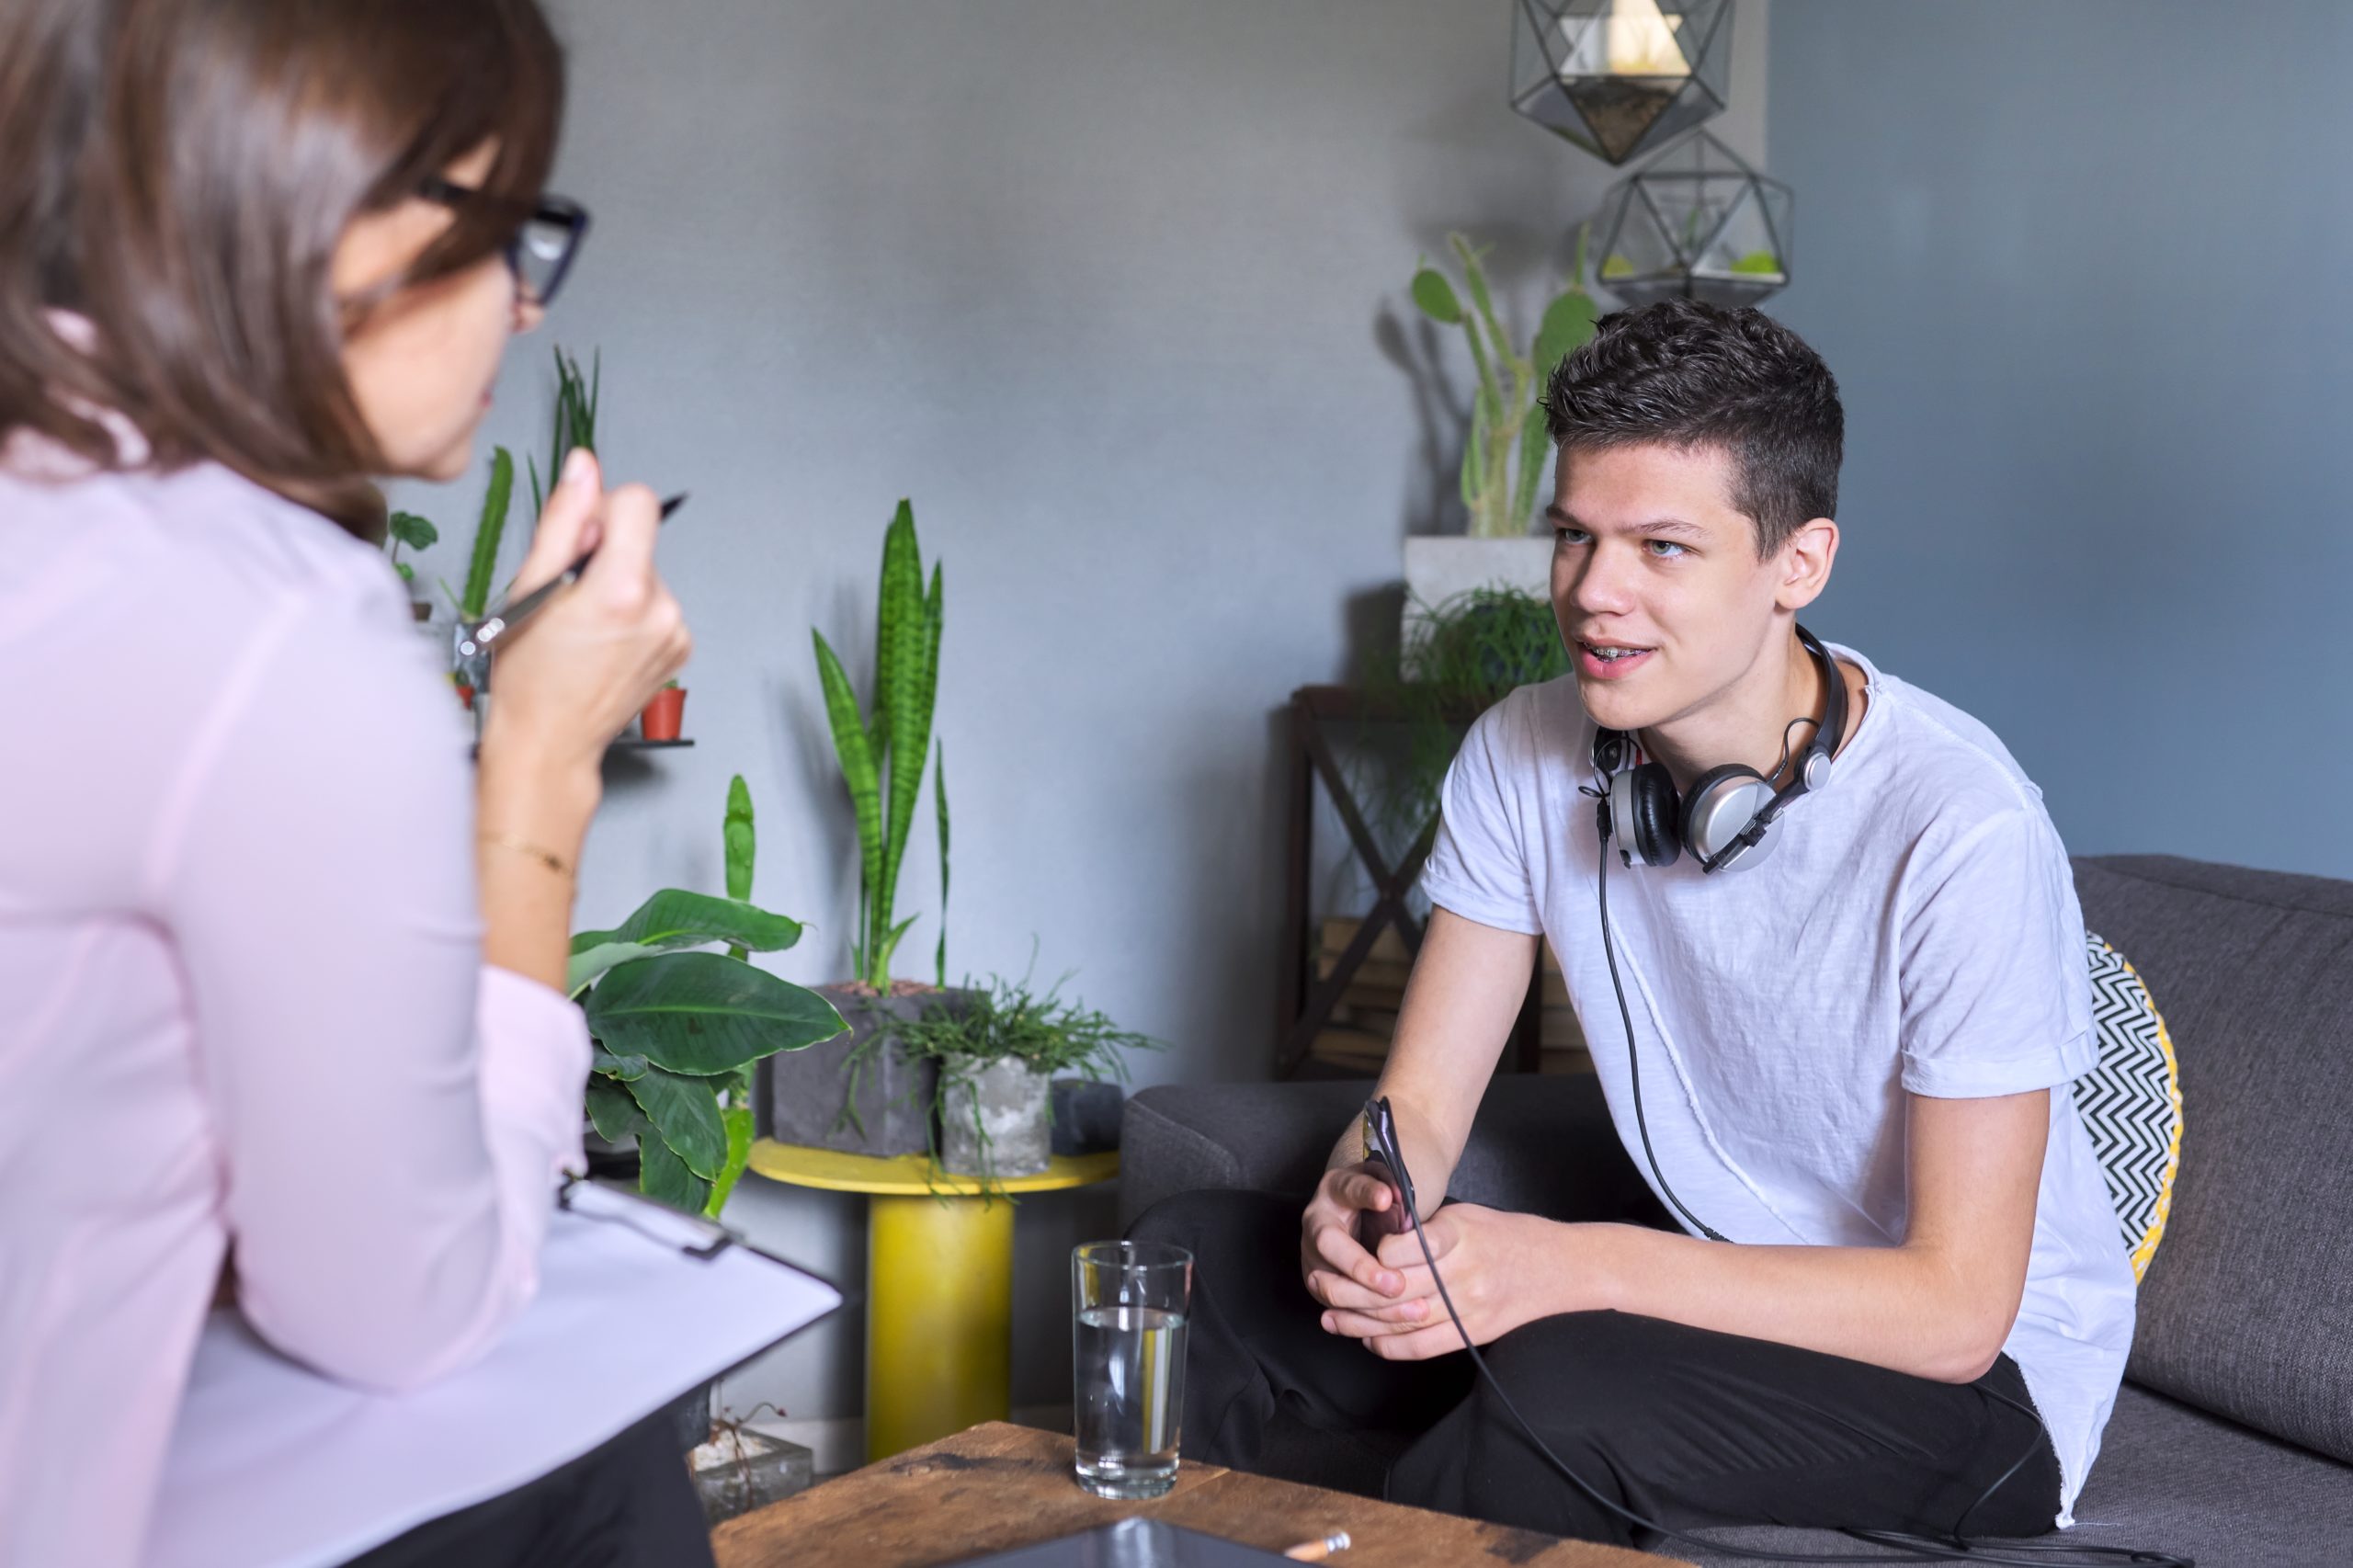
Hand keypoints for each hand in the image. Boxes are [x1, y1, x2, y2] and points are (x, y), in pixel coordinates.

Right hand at [479, 451, 691, 810]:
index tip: (577, 544)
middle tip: (567, 599)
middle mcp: (662, 611)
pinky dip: (631, 613)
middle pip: (640, 540)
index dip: (602, 512)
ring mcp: (676, 633)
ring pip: (646, 573)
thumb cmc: (529, 675)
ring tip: (582, 628)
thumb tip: (585, 467)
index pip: (639, 502)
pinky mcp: (680, 648)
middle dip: (603, 555)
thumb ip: (563, 520)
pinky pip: (657, 605)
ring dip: (615, 586)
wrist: (550, 742)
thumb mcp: (528, 586)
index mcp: (624, 591)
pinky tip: (603, 642)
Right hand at [1299, 1161, 1411, 1306]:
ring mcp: (1313, 1258)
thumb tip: (1398, 1196)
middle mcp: (1316, 1224)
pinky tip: (1400, 1320)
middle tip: (1397, 1283)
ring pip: (1330, 1286)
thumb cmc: (1374, 1198)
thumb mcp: (1383, 1182)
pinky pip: (1340, 1309)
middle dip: (1361, 1267)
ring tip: (1411, 1308)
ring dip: (1370, 1301)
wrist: (1351, 1214)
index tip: (1387, 1199)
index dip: (1367, 1194)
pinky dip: (1370, 1319)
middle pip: (1328, 1245)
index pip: (1348, 1189)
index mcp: (1333, 1190)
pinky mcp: (1320, 1286)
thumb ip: (1392, 1184)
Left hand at [1311, 1203, 1561, 1361]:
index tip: (1355, 1253)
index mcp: (1460, 1235)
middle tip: (1320, 1286)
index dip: (1374, 1255)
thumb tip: (1377, 1243)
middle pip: (1396, 1289)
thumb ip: (1425, 1230)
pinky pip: (1424, 1347)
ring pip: (1403, 1321)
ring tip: (1330, 1317)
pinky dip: (1390, 1345)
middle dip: (1351, 1291)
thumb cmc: (1506, 1234)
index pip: (1406, 1248)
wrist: (1558, 1266)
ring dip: (1360, 1322)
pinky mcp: (1474, 1332)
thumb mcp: (1466, 1215)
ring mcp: (1469, 1307)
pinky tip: (1367, 1338)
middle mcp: (1463, 1273)